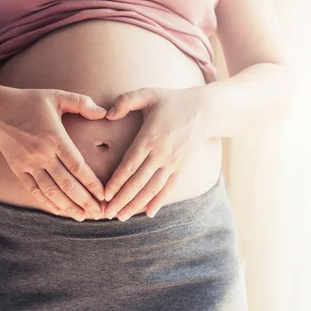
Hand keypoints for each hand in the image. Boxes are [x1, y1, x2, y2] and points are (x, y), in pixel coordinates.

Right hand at [0, 86, 107, 220]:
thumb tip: (104, 112)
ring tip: (83, 217)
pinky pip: (35, 191)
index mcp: (55, 138)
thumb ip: (82, 103)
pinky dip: (48, 203)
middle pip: (67, 184)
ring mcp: (29, 164)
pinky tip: (61, 211)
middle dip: (85, 201)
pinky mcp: (18, 170)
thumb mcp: (56, 96)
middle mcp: (42, 154)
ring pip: (51, 192)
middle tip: (99, 214)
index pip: (77, 166)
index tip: (104, 195)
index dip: (92, 183)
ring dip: (68, 207)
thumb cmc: (29, 101)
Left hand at [103, 86, 210, 220]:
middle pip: (137, 182)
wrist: (206, 110)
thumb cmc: (173, 100)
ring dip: (136, 205)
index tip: (104, 196)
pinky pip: (169, 189)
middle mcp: (160, 154)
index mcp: (148, 138)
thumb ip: (126, 101)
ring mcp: (173, 163)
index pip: (128, 165)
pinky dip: (158, 202)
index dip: (115, 182)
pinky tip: (148, 213)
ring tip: (122, 216)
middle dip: (121, 200)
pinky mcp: (183, 168)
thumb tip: (108, 114)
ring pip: (152, 189)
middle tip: (107, 214)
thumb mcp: (148, 94)